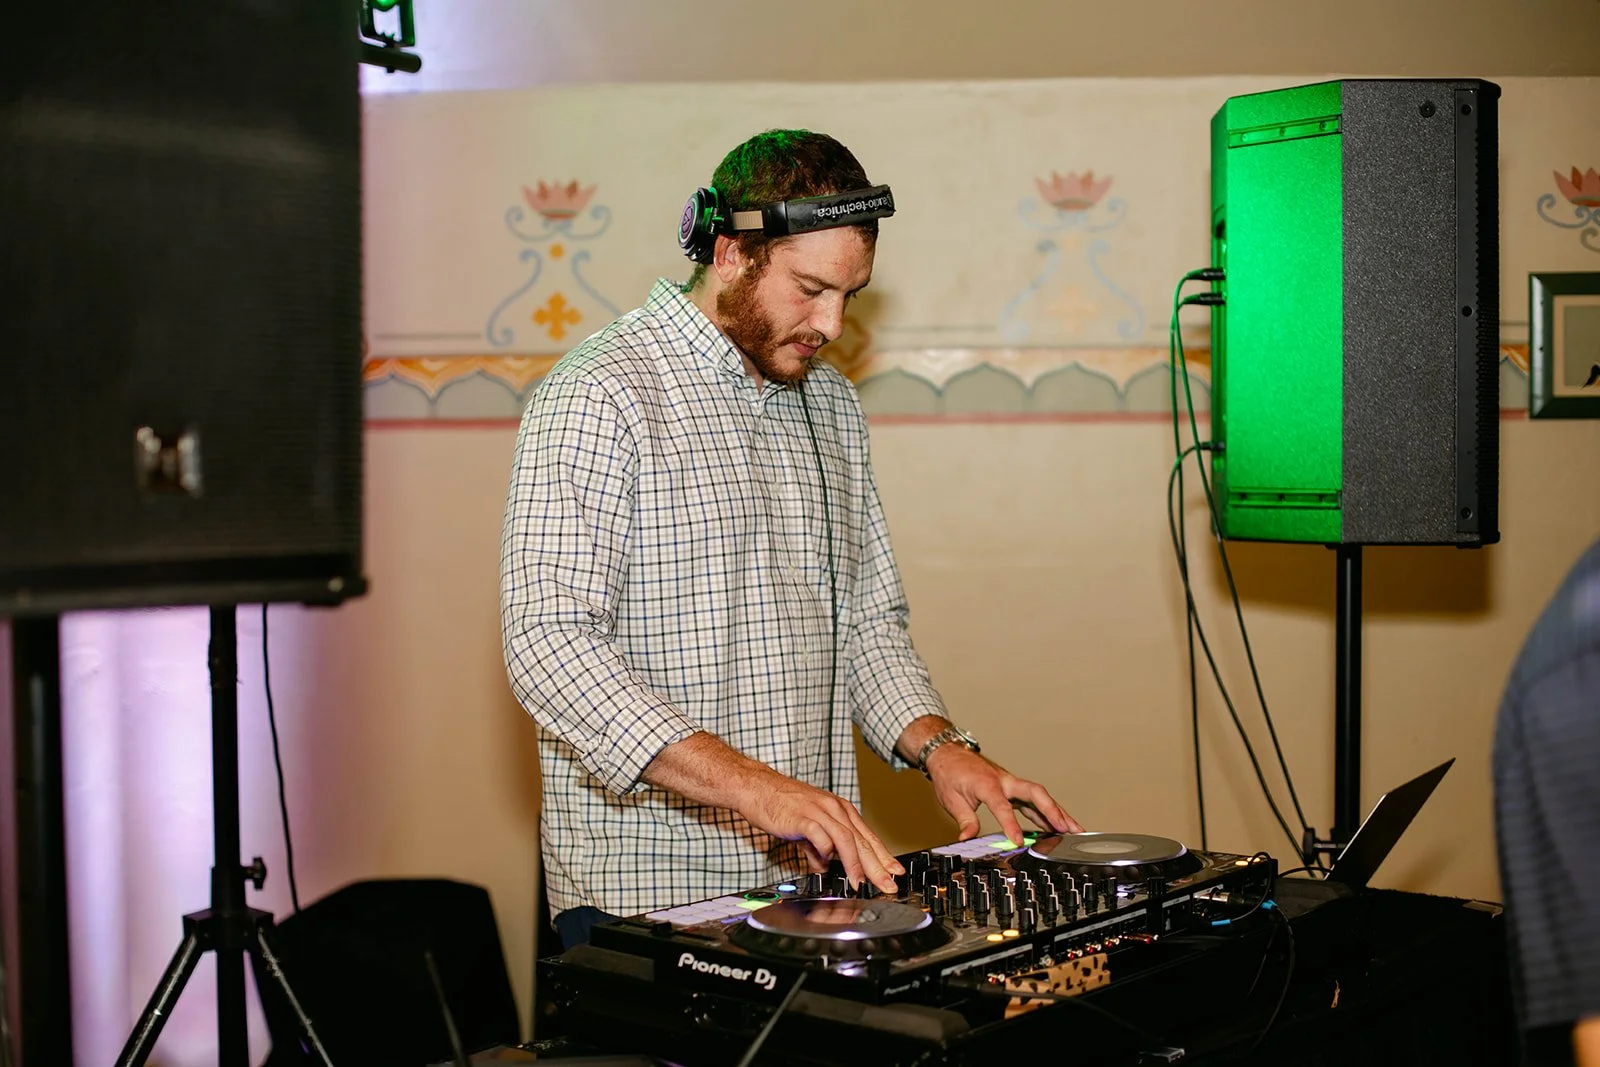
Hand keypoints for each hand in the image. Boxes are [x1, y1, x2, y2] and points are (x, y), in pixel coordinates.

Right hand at [738, 772, 903, 895]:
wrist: (758, 788)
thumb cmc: (782, 805)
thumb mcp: (808, 826)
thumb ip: (818, 847)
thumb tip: (824, 866)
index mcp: (840, 810)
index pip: (868, 837)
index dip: (883, 857)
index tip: (895, 873)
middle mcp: (835, 809)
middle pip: (862, 840)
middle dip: (878, 866)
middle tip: (888, 885)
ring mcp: (820, 812)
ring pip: (846, 839)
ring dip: (855, 864)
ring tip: (859, 883)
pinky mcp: (803, 818)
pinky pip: (820, 836)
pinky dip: (825, 852)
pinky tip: (824, 865)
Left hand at [923, 745, 1082, 844]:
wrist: (949, 753)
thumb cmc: (950, 774)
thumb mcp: (951, 799)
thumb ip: (964, 820)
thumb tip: (966, 840)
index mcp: (987, 783)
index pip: (1002, 805)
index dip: (1011, 824)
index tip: (1019, 841)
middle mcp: (1005, 781)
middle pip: (1035, 793)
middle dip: (1053, 811)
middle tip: (1068, 829)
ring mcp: (1011, 784)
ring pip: (1040, 797)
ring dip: (1058, 813)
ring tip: (1076, 830)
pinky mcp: (1013, 789)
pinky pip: (1034, 801)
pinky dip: (1047, 813)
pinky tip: (1058, 827)